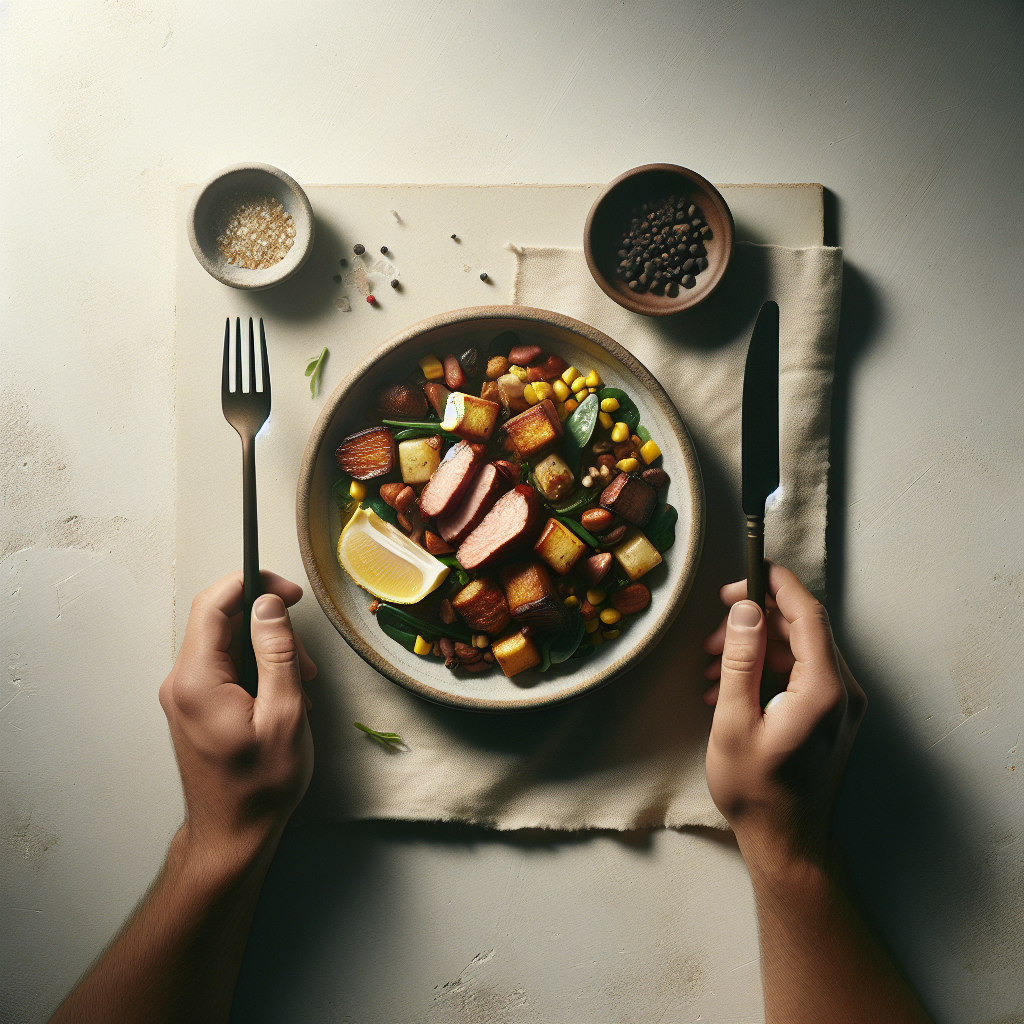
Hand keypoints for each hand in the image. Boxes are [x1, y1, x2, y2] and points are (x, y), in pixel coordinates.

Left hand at [159, 571, 316, 866]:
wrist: (232, 836)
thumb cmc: (258, 786)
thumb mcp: (284, 714)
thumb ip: (277, 653)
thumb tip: (269, 604)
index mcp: (196, 680)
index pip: (214, 605)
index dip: (253, 584)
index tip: (288, 591)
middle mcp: (181, 683)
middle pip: (223, 624)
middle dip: (270, 631)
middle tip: (303, 662)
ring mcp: (185, 696)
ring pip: (229, 647)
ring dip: (269, 655)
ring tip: (297, 689)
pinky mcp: (195, 707)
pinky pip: (226, 669)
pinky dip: (257, 673)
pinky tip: (281, 699)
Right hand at [701, 563, 866, 869]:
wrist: (787, 842)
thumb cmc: (756, 791)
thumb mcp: (734, 721)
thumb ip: (740, 660)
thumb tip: (744, 610)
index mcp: (823, 690)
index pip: (807, 614)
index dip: (776, 586)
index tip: (746, 572)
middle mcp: (843, 692)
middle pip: (802, 630)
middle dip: (753, 623)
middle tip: (712, 639)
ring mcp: (843, 705)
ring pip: (799, 650)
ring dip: (756, 648)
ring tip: (713, 670)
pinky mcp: (834, 716)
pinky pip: (802, 674)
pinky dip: (767, 671)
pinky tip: (731, 688)